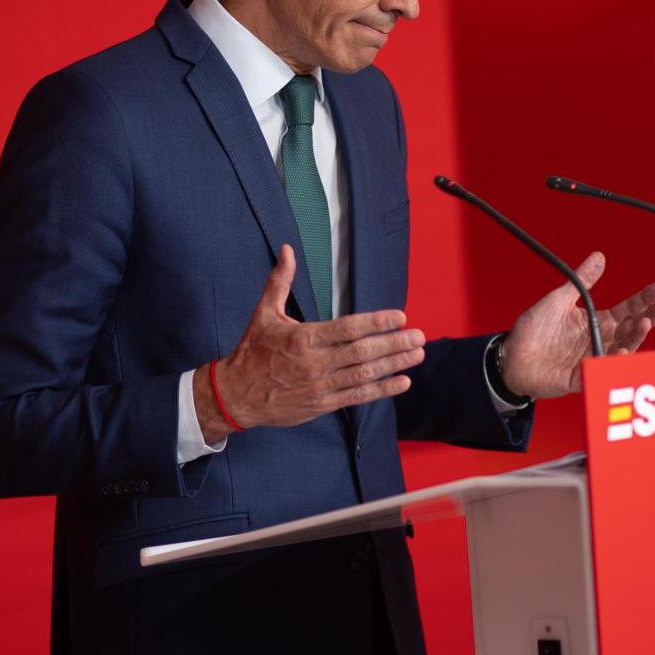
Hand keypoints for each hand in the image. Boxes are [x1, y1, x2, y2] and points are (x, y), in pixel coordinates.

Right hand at [194, 245, 425, 440]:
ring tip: (417, 355)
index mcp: (303, 338)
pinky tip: (402, 382)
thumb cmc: (252, 352)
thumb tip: (287, 250)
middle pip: (362, 352)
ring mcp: (320, 386)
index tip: (400, 317)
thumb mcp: (264, 314)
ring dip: (394, 365)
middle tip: (419, 336)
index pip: (348, 328)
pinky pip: (358, 397)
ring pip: (364, 375)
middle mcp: (315, 363)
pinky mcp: (323, 404)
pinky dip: (382, 390)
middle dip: (394, 344)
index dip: (376, 322)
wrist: (235, 395)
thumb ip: (280, 282)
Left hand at [499, 251, 654, 399]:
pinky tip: (620, 352)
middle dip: (648, 318)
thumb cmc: (534, 329)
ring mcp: (591, 359)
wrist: (510, 355)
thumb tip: (600, 256)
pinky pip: (599, 371)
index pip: (627, 309)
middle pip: (630, 329)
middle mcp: (598, 341)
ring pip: (621, 350)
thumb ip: (582, 281)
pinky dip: (610, 363)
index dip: (644, 299)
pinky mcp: (580, 377)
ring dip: (635, 338)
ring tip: (643, 324)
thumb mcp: (559, 299)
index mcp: (596, 322)